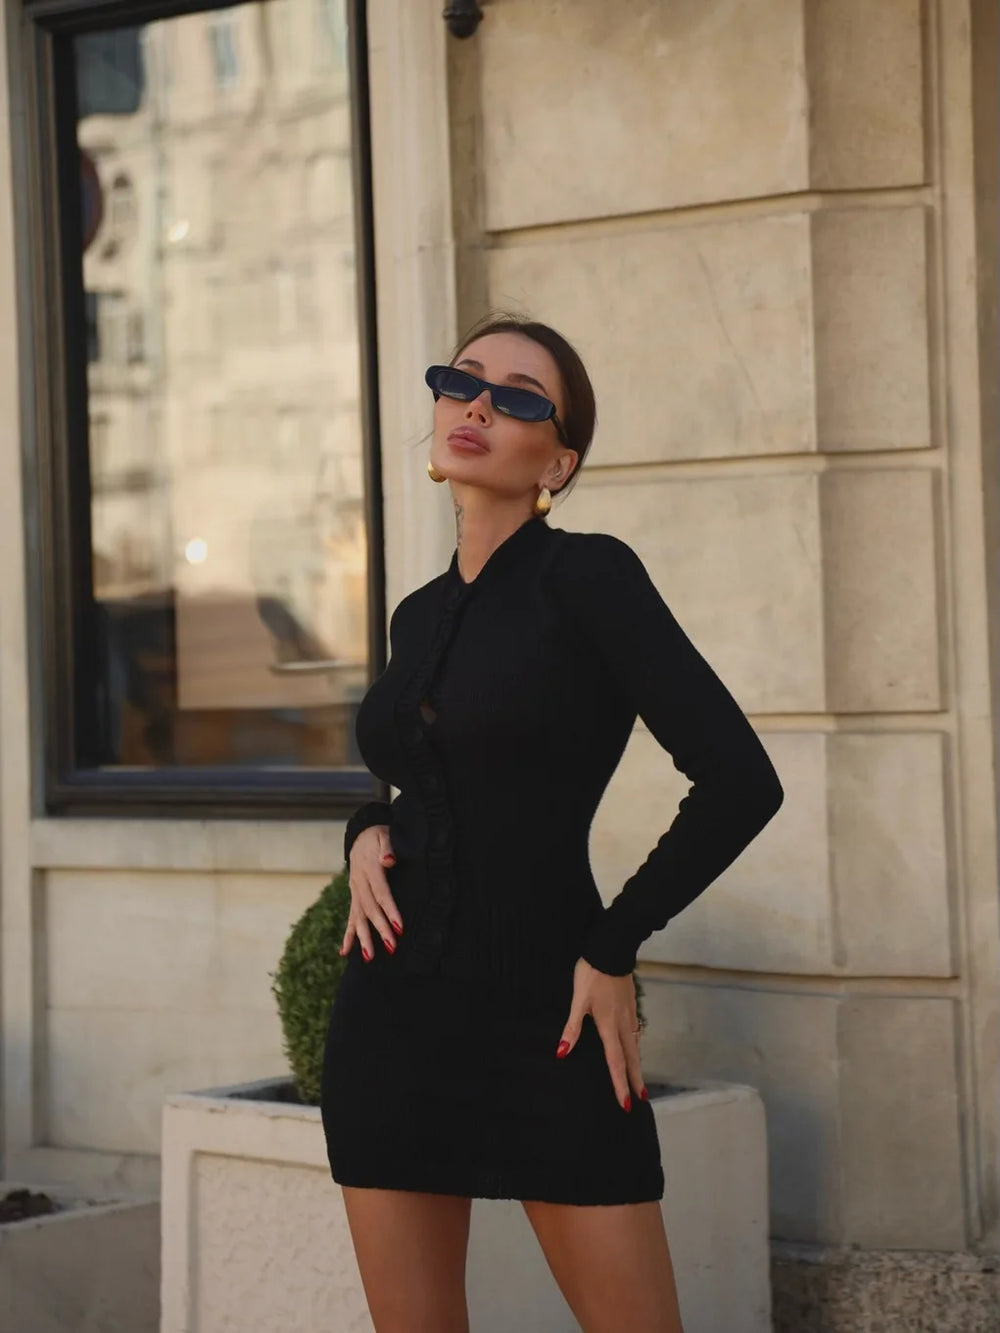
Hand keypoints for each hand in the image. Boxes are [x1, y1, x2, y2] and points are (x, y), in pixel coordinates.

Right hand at [340, 825, 402, 961]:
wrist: (361, 834)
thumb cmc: (379, 836)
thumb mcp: (385, 835)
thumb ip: (387, 847)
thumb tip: (389, 860)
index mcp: (370, 869)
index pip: (381, 893)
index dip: (390, 911)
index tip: (400, 928)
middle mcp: (359, 882)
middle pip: (370, 909)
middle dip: (380, 930)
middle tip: (392, 948)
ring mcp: (354, 890)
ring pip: (358, 917)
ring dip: (363, 938)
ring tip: (369, 957)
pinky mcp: (354, 896)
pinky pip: (350, 917)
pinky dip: (347, 935)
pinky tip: (344, 952)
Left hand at [555, 957, 647, 1111]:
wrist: (611, 949)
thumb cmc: (592, 973)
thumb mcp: (577, 1000)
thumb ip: (572, 1028)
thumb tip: (562, 1053)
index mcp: (609, 1025)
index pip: (615, 1062)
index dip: (620, 1084)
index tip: (626, 1103)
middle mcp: (623, 1023)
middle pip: (631, 1058)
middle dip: (635, 1079)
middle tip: (641, 1100)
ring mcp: (629, 1013)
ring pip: (635, 1045)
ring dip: (637, 1064)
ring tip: (638, 1079)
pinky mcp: (630, 1004)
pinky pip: (635, 1032)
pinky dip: (636, 1046)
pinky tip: (634, 1046)